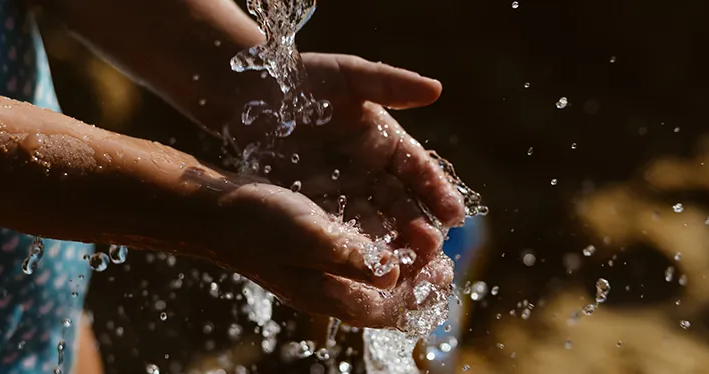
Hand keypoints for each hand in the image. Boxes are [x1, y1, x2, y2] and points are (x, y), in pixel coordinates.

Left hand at [215, 53, 465, 327]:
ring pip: (375, 223)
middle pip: (402, 205)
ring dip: (390, 244)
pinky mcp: (316, 207)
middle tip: (433, 247)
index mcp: (388, 143)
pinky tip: (362, 264)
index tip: (455, 212)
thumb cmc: (306, 79)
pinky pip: (338, 231)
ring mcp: (345, 193)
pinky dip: (352, 247)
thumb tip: (436, 89)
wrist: (253, 94)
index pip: (420, 171)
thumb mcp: (350, 76)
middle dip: (419, 226)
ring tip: (405, 264)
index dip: (438, 191)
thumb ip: (390, 84)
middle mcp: (372, 173)